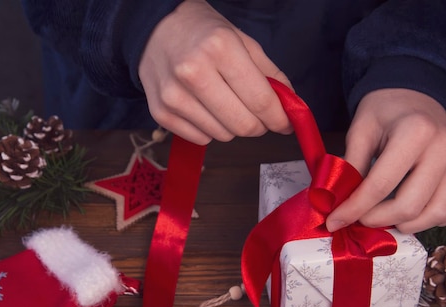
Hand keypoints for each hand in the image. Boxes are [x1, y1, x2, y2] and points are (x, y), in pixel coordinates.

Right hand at [138, 0, 292, 144]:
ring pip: (223, 135)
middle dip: (259, 125)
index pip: (261, 100)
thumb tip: (290, 107)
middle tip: (259, 116)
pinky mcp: (161, 113)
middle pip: (243, 124)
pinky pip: (201, 138)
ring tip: (225, 102)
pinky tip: (204, 107)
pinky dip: (210, 129)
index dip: (280, 118)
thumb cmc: (203, 33)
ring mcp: (174, 95)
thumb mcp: (242, 41)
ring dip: (232, 125)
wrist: (155, 29)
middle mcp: (194, 72)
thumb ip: (270, 74)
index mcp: (220, 48)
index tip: (286, 123)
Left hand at [325, 88, 445, 233]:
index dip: (354, 208)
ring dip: (407, 225)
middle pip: (411, 205)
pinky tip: (413, 212)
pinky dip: (434, 219)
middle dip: (378, 220)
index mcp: (415, 132)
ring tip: (384, 218)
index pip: (380, 185)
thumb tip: (337, 202)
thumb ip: (350, 166)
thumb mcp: (360, 130)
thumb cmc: (384, 111)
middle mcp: (443, 148)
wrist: (415, 94)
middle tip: (358, 219)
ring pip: (438, 213)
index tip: (334, 221)